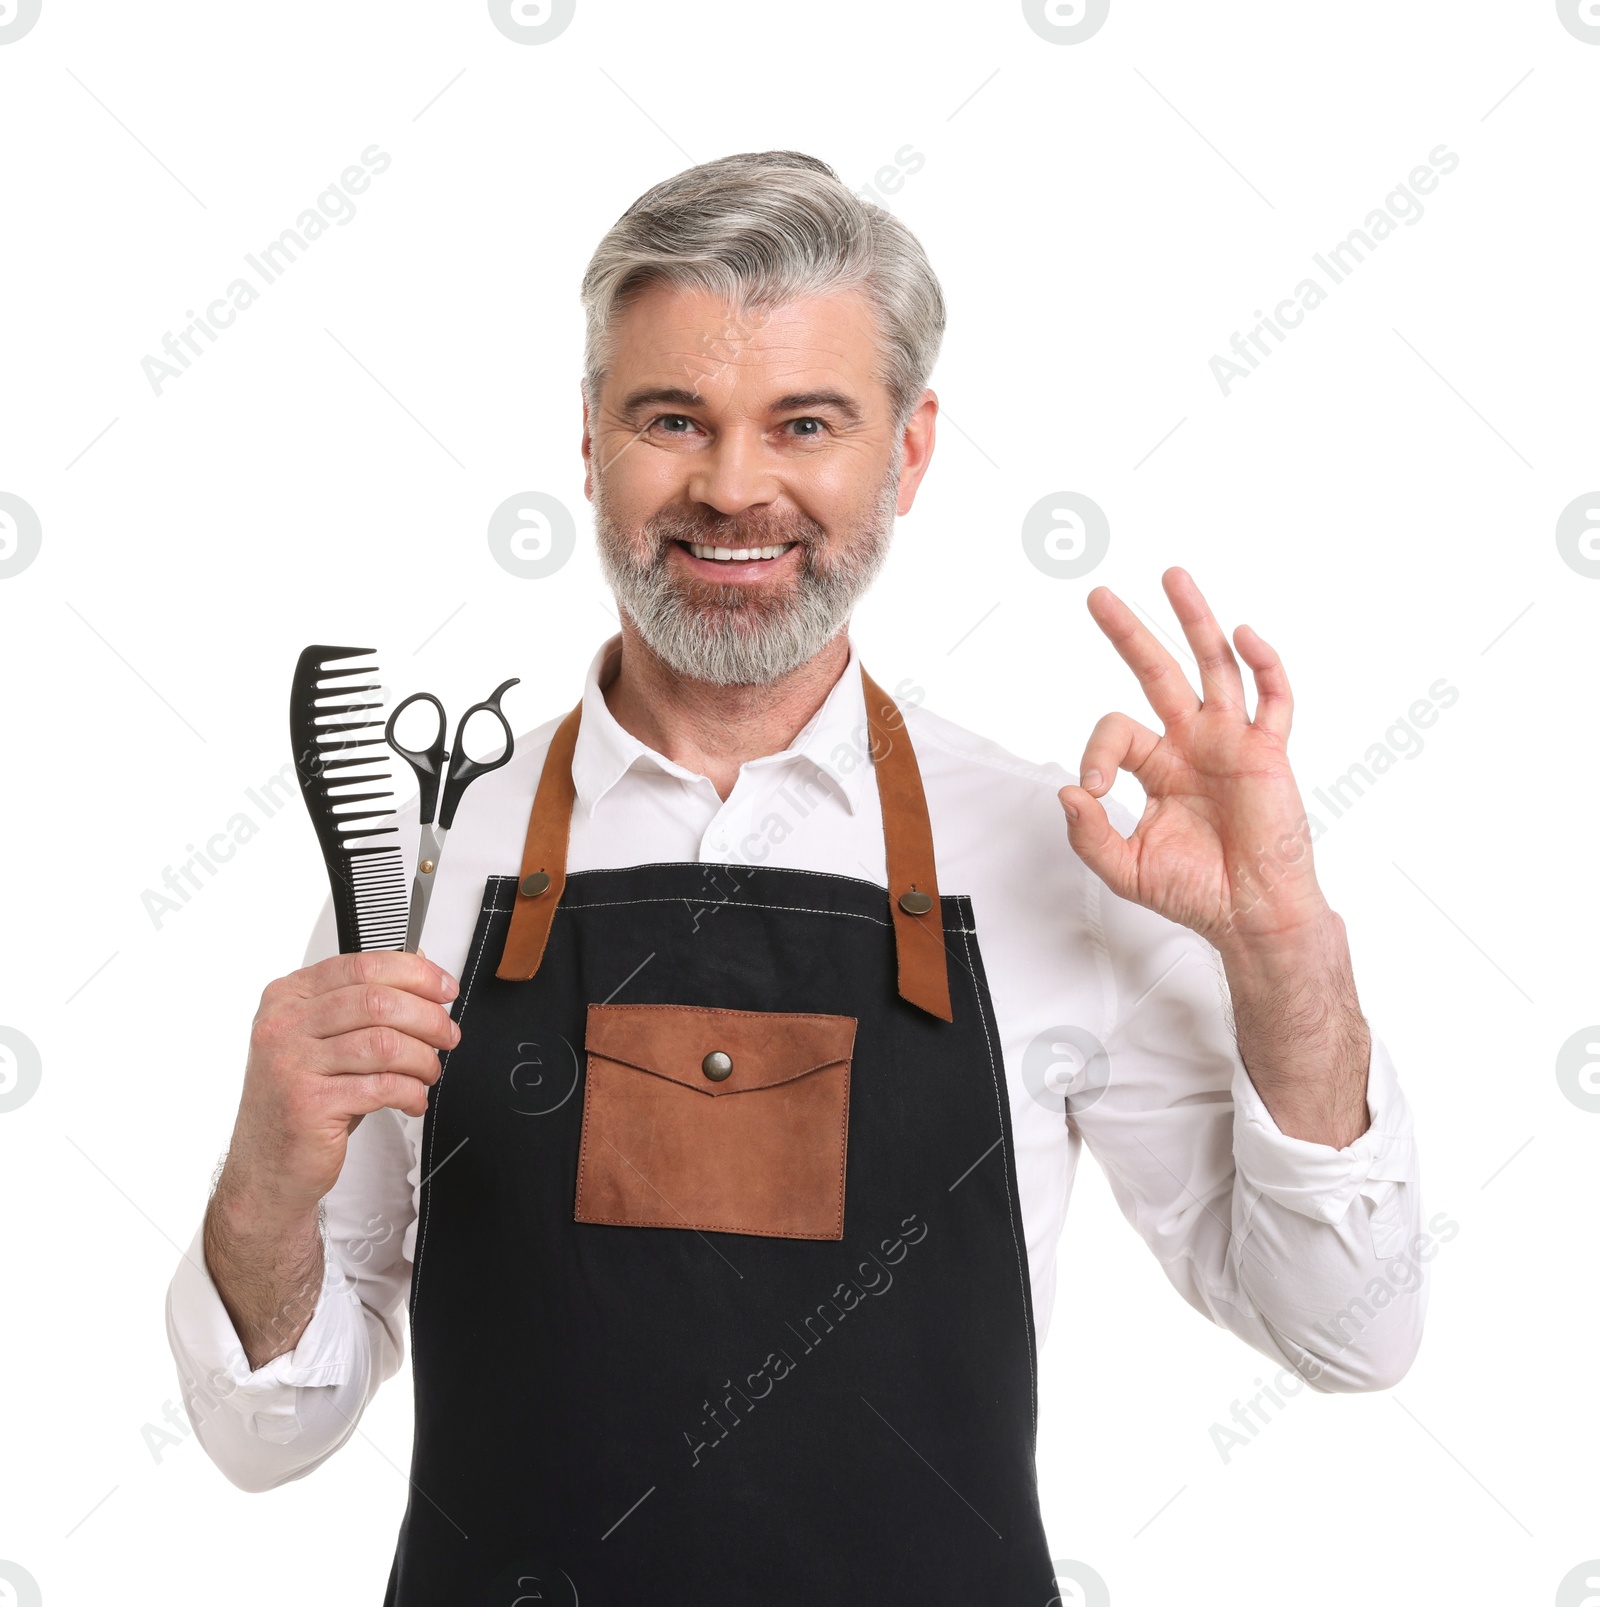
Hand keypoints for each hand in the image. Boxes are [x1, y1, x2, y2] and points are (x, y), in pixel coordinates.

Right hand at [216, 950, 458, 1222]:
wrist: (267, 1169)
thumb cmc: (302, 1101)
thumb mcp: (326, 1041)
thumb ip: (364, 1002)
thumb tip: (419, 963)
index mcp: (287, 998)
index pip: (362, 965)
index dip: (415, 973)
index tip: (445, 988)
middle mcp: (283, 1026)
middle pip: (377, 1001)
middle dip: (428, 1017)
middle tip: (448, 1035)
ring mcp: (290, 1064)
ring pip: (384, 1043)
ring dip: (423, 1058)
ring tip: (429, 1072)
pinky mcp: (308, 1104)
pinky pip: (381, 1086)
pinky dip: (411, 1092)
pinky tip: (413, 1099)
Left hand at [1058, 567, 1326, 955]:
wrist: (1251, 916)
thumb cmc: (1195, 892)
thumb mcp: (1124, 868)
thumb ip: (1089, 834)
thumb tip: (1067, 790)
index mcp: (1156, 767)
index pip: (1117, 729)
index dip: (1097, 750)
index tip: (1092, 787)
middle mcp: (1191, 744)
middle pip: (1158, 671)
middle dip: (1128, 632)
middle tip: (1098, 596)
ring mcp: (1231, 742)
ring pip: (1214, 666)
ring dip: (1194, 620)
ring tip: (1171, 576)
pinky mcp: (1268, 752)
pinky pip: (1272, 699)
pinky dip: (1263, 663)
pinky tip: (1243, 634)